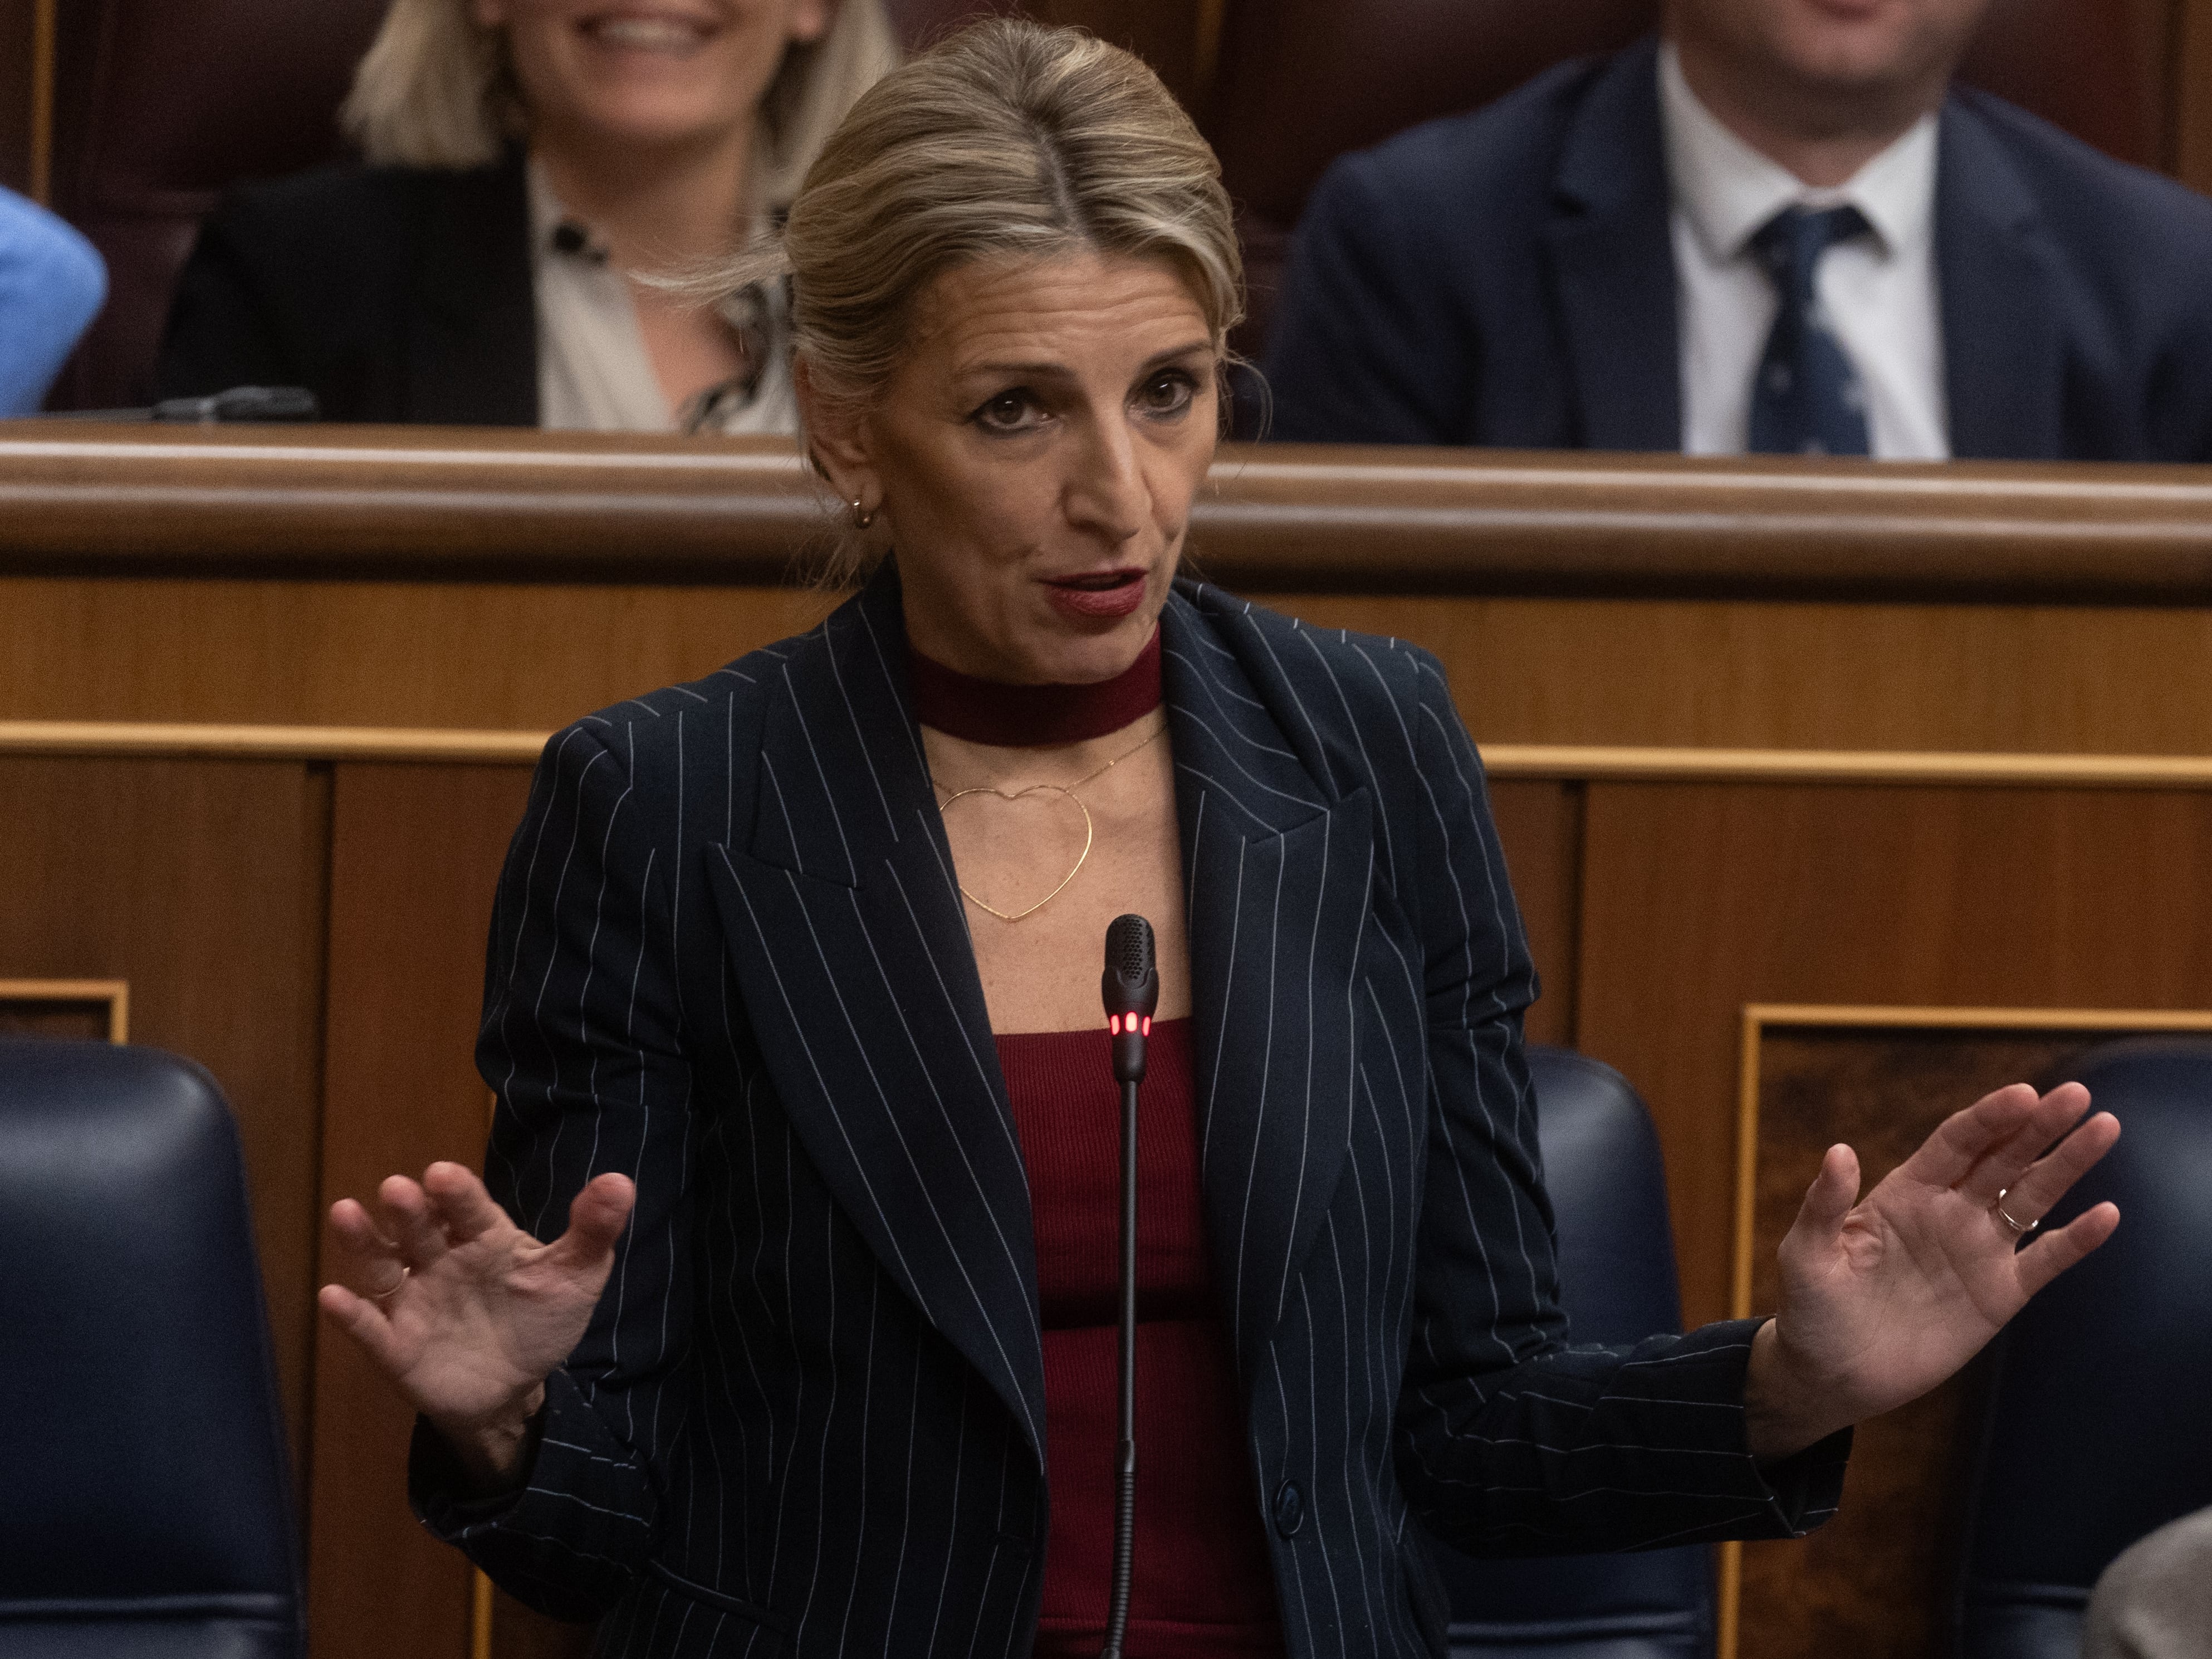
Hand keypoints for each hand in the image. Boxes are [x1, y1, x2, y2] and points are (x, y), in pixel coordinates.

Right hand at [318, 1162, 634, 1487]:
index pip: (469, 1208)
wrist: (514, 1387)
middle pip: (421, 1229)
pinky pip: (368, 1327)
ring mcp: (413, 1300)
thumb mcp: (575, 1276)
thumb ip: (594, 1231)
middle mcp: (440, 1259)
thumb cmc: (539, 1319)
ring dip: (364, 1242)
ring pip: (383, 1265)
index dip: (456, 1192)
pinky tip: (331, 1296)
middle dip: (409, 1210)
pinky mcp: (394, 1345)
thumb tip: (622, 1181)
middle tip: (395, 1188)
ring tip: (345, 1213)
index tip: (443, 1174)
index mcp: (484, 1236)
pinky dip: (350, 1314)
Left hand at [1744, 1082, 2119, 1459]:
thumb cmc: (1813, 1308)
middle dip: (2039, 1126)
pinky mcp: (1998, 1294)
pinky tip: (2106, 1213)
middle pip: (2002, 1158)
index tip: (2023, 1093)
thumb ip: (1825, 1204)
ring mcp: (1977, 1250)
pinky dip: (2075, 1240)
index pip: (1956, 1142)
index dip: (1989, 1117)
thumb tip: (1839, 1151)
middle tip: (2077, 1095)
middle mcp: (1949, 1212)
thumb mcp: (1808, 1254)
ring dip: (2067, 1165)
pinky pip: (2044, 1260)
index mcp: (1905, 1192)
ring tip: (2105, 1127)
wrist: (1834, 1373)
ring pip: (2031, 1196)